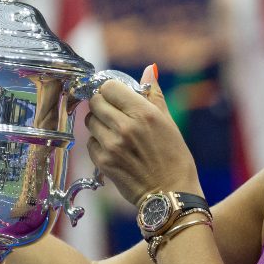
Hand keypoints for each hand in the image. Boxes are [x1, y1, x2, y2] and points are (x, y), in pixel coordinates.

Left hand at [84, 65, 202, 204]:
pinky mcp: (103, 162)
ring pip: (89, 121)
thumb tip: (150, 69)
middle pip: (95, 101)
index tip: (116, 95)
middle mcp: (125, 127)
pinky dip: (98, 142)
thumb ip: (154, 94)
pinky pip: (90, 142)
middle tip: (113, 112)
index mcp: (144, 113)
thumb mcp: (169, 122)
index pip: (109, 87)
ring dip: (99, 123)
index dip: (111, 89)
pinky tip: (114, 148)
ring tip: (115, 132)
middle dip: (102, 104)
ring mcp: (112, 145)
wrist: (170, 194)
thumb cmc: (174, 158)